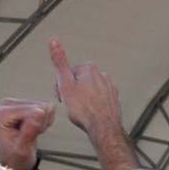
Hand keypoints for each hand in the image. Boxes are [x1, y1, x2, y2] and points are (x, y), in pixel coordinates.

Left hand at [0, 98, 54, 169]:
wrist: (12, 161)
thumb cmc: (14, 157)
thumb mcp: (22, 149)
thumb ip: (29, 130)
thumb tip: (40, 112)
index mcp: (3, 113)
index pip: (34, 110)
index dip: (39, 125)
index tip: (30, 136)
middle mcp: (7, 104)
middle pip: (39, 106)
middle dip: (41, 123)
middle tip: (31, 135)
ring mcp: (16, 103)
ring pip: (44, 106)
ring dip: (43, 122)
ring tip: (32, 133)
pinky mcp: (24, 103)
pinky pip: (45, 107)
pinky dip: (44, 120)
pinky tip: (35, 128)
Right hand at [49, 39, 139, 169]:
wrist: (103, 128)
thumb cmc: (83, 109)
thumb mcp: (65, 83)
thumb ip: (59, 61)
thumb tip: (53, 41)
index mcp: (89, 68)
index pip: (67, 73)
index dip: (61, 86)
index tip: (61, 96)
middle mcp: (102, 75)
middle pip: (79, 81)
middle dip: (72, 92)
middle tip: (70, 105)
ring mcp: (110, 87)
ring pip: (89, 90)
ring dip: (83, 98)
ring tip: (81, 111)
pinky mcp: (115, 99)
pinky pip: (99, 100)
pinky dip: (94, 105)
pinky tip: (90, 113)